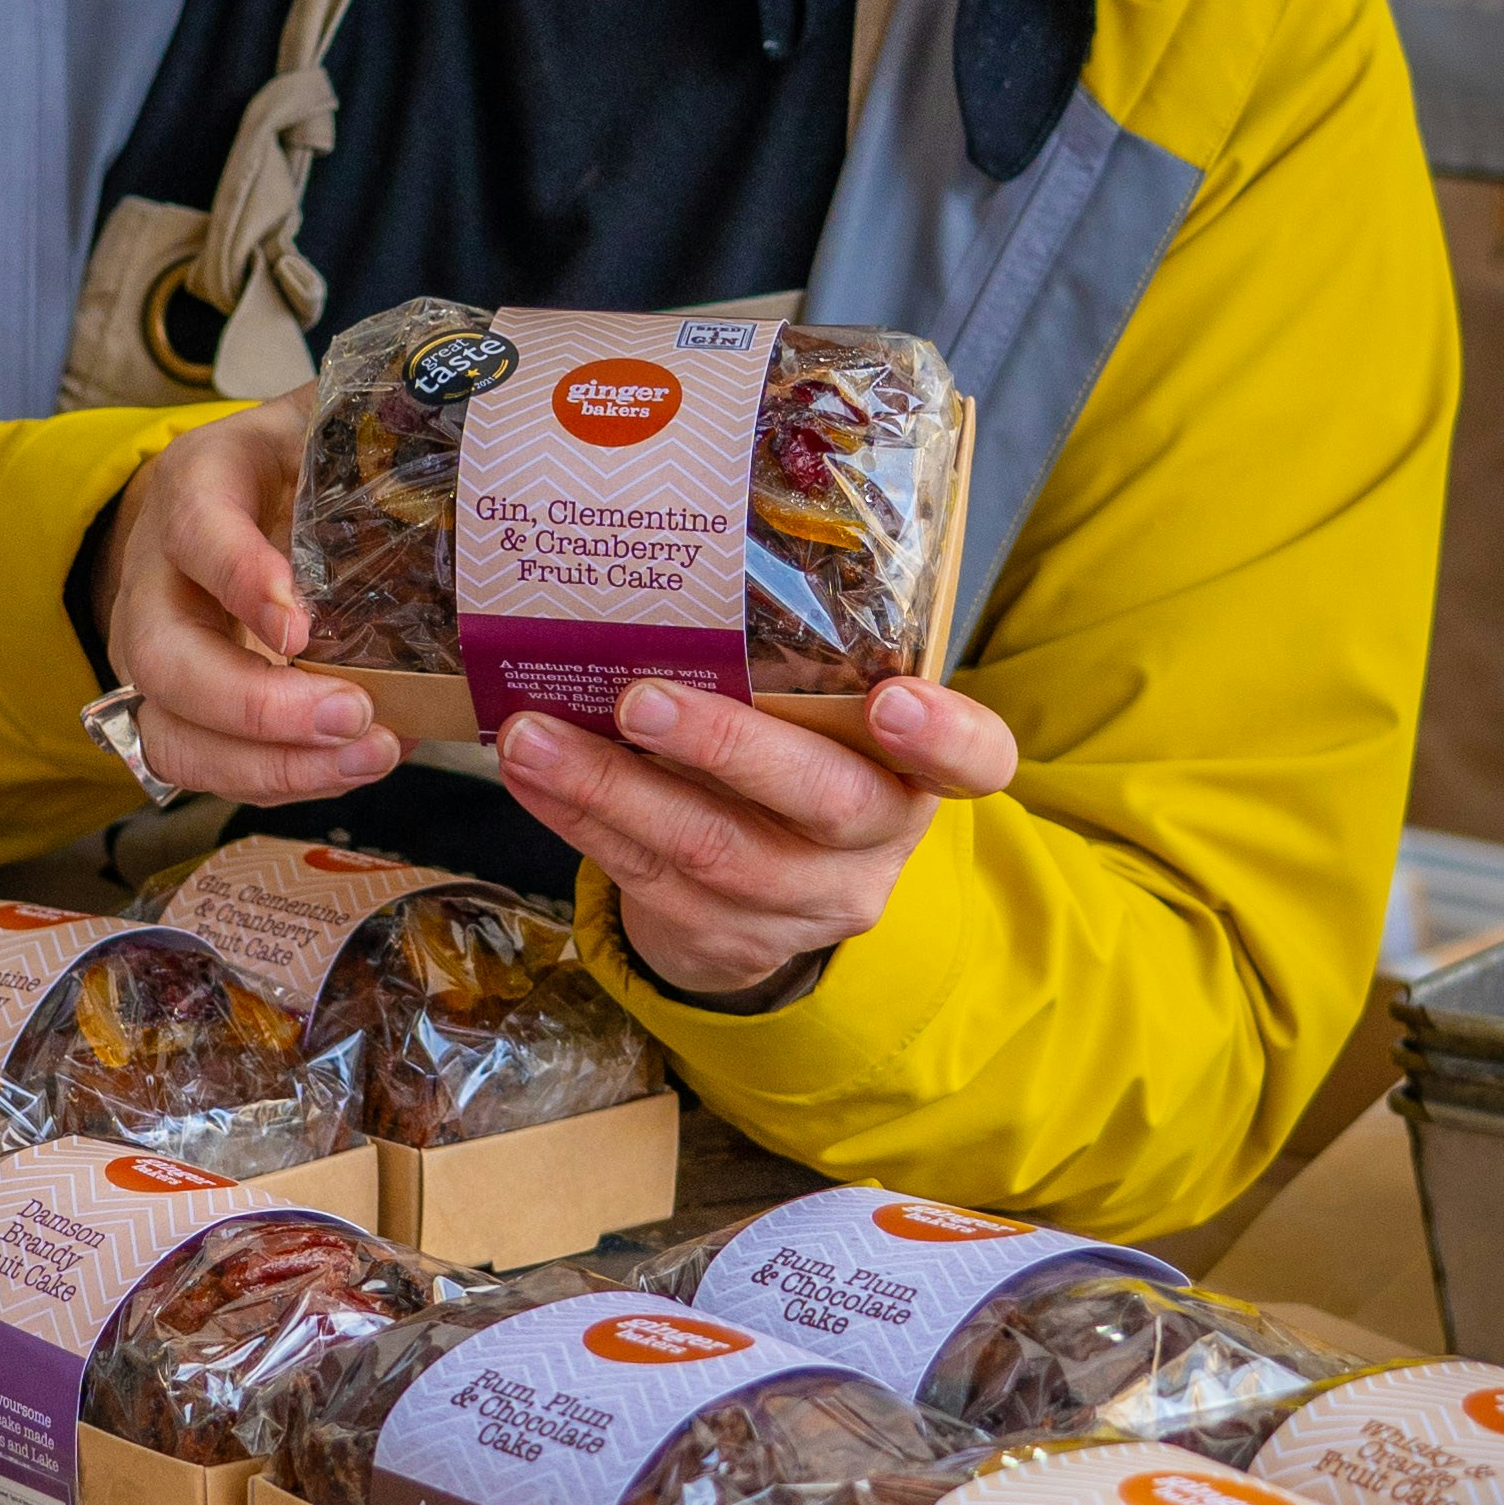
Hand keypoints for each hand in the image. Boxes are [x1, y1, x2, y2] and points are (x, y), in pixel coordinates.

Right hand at [93, 393, 402, 805]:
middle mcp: (157, 576)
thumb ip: (379, 423)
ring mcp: (157, 652)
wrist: (233, 493)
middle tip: (352, 716)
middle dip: (254, 705)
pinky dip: (284, 779)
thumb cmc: (297, 461)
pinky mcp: (179, 710)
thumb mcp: (327, 421)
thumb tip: (478, 432)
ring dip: (267, 764)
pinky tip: (354, 765)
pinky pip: (208, 767)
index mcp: (196, 485)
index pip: (196, 530)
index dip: (240, 580)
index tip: (300, 628)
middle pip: (163, 658)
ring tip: (368, 758)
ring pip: (171, 733)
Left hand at [495, 672, 1015, 1003]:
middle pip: (823, 802)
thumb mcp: (826, 729)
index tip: (895, 700)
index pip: (974, 760)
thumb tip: (673, 570)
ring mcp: (800, 902)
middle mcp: (874, 843)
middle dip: (726, 748)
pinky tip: (528, 774)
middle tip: (641, 698)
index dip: (943, 735)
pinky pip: (640, 874)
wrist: (771, 907)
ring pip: (708, 848)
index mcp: (918, 774)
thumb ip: (796, 676)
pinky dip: (575, 816)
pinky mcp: (722, 934)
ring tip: (530, 737)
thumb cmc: (797, 768)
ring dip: (607, 786)